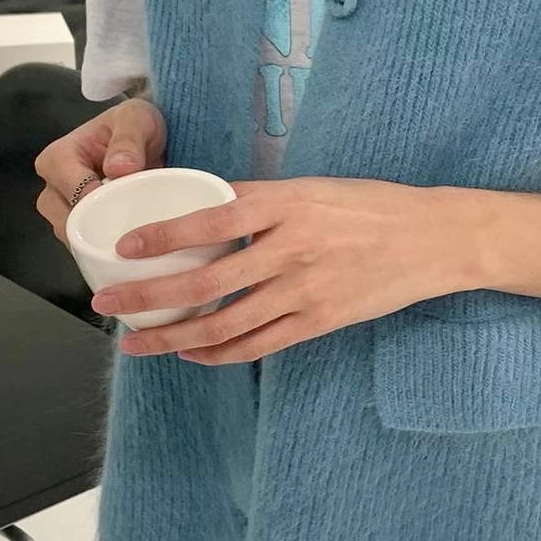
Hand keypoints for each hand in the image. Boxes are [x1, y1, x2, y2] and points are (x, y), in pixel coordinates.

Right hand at [34, 97, 166, 241]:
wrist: (148, 137)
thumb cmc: (136, 124)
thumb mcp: (137, 120)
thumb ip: (128, 140)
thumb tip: (118, 169)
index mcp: (58, 157)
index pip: (71, 190)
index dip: (97, 202)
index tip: (125, 205)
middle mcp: (53, 185)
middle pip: (65, 219)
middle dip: (98, 226)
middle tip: (134, 226)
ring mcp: (64, 208)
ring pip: (74, 236)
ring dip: (102, 238)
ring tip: (135, 234)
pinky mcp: (80, 223)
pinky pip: (86, 243)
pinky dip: (106, 245)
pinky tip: (131, 242)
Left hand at [90, 177, 483, 363]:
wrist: (433, 240)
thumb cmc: (371, 207)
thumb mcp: (314, 187)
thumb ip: (262, 201)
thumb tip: (206, 205)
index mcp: (287, 205)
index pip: (210, 222)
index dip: (162, 237)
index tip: (124, 247)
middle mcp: (291, 249)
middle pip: (206, 283)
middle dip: (149, 297)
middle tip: (107, 304)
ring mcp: (306, 291)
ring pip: (225, 324)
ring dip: (173, 337)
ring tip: (137, 342)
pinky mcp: (320, 321)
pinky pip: (259, 345)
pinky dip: (220, 352)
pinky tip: (192, 352)